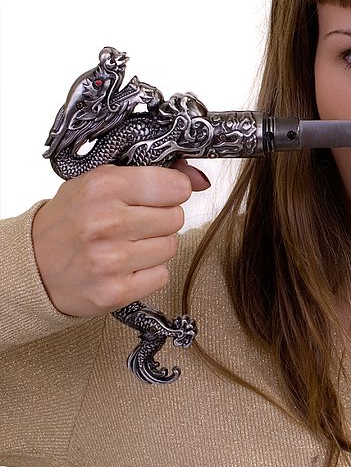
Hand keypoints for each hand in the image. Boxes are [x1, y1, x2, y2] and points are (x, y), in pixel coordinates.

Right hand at [31, 160, 210, 316]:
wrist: (32, 266)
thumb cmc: (71, 220)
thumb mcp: (99, 183)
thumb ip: (152, 175)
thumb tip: (200, 179)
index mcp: (104, 187)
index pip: (176, 187)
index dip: (172, 192)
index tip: (158, 197)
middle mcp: (107, 223)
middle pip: (176, 218)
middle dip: (161, 219)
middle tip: (135, 223)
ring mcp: (111, 260)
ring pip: (172, 246)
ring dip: (155, 246)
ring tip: (127, 244)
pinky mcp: (115, 292)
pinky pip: (162, 275)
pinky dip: (148, 272)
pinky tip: (125, 266)